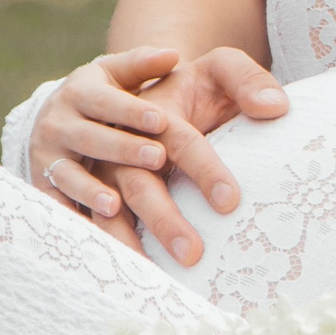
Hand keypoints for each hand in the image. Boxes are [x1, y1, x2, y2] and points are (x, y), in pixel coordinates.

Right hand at [30, 45, 287, 264]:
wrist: (132, 92)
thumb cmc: (186, 84)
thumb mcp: (215, 69)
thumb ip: (246, 79)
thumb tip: (276, 107)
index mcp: (147, 103)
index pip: (176, 138)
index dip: (202, 167)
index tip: (229, 202)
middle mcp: (102, 129)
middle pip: (135, 178)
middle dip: (163, 215)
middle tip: (193, 251)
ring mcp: (76, 157)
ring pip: (99, 201)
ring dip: (121, 234)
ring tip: (143, 265)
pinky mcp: (60, 180)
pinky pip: (70, 213)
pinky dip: (87, 238)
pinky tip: (108, 265)